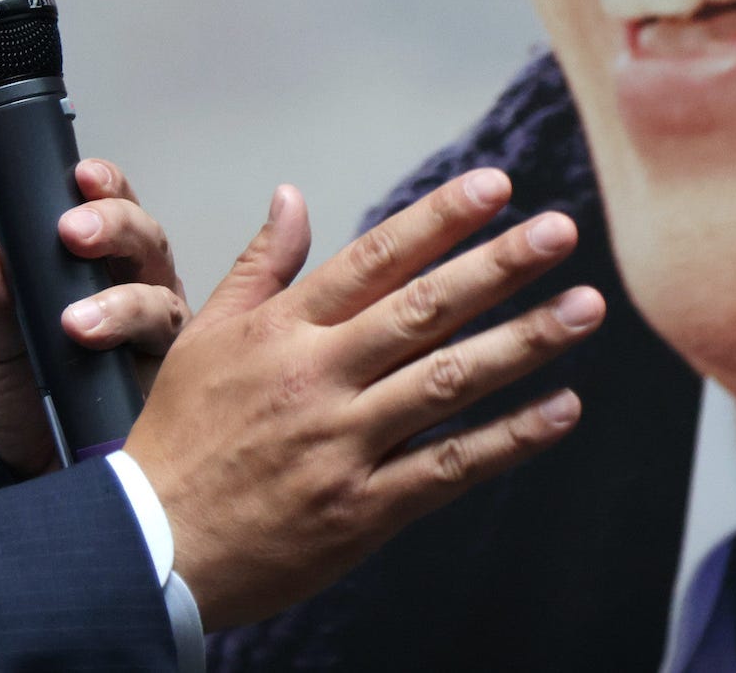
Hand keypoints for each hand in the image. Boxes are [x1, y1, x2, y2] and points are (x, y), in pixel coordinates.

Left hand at [0, 157, 190, 476]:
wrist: (32, 481)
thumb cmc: (29, 410)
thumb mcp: (5, 353)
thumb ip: (4, 305)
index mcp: (103, 274)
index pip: (114, 213)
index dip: (106, 189)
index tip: (81, 177)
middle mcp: (143, 296)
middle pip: (149, 243)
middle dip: (117, 227)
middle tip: (74, 234)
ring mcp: (164, 341)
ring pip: (164, 298)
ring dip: (125, 300)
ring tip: (77, 321)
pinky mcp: (178, 385)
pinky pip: (178, 358)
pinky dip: (148, 351)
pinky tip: (115, 354)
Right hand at [122, 168, 603, 629]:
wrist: (151, 548)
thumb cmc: (179, 438)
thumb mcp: (201, 336)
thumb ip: (259, 266)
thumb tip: (292, 197)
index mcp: (283, 331)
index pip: (375, 259)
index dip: (439, 219)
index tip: (496, 186)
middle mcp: (319, 378)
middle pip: (424, 310)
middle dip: (499, 266)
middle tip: (560, 231)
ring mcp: (344, 444)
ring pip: (448, 381)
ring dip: (524, 342)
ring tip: (585, 308)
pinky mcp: (363, 509)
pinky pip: (450, 467)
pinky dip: (511, 439)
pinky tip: (562, 409)